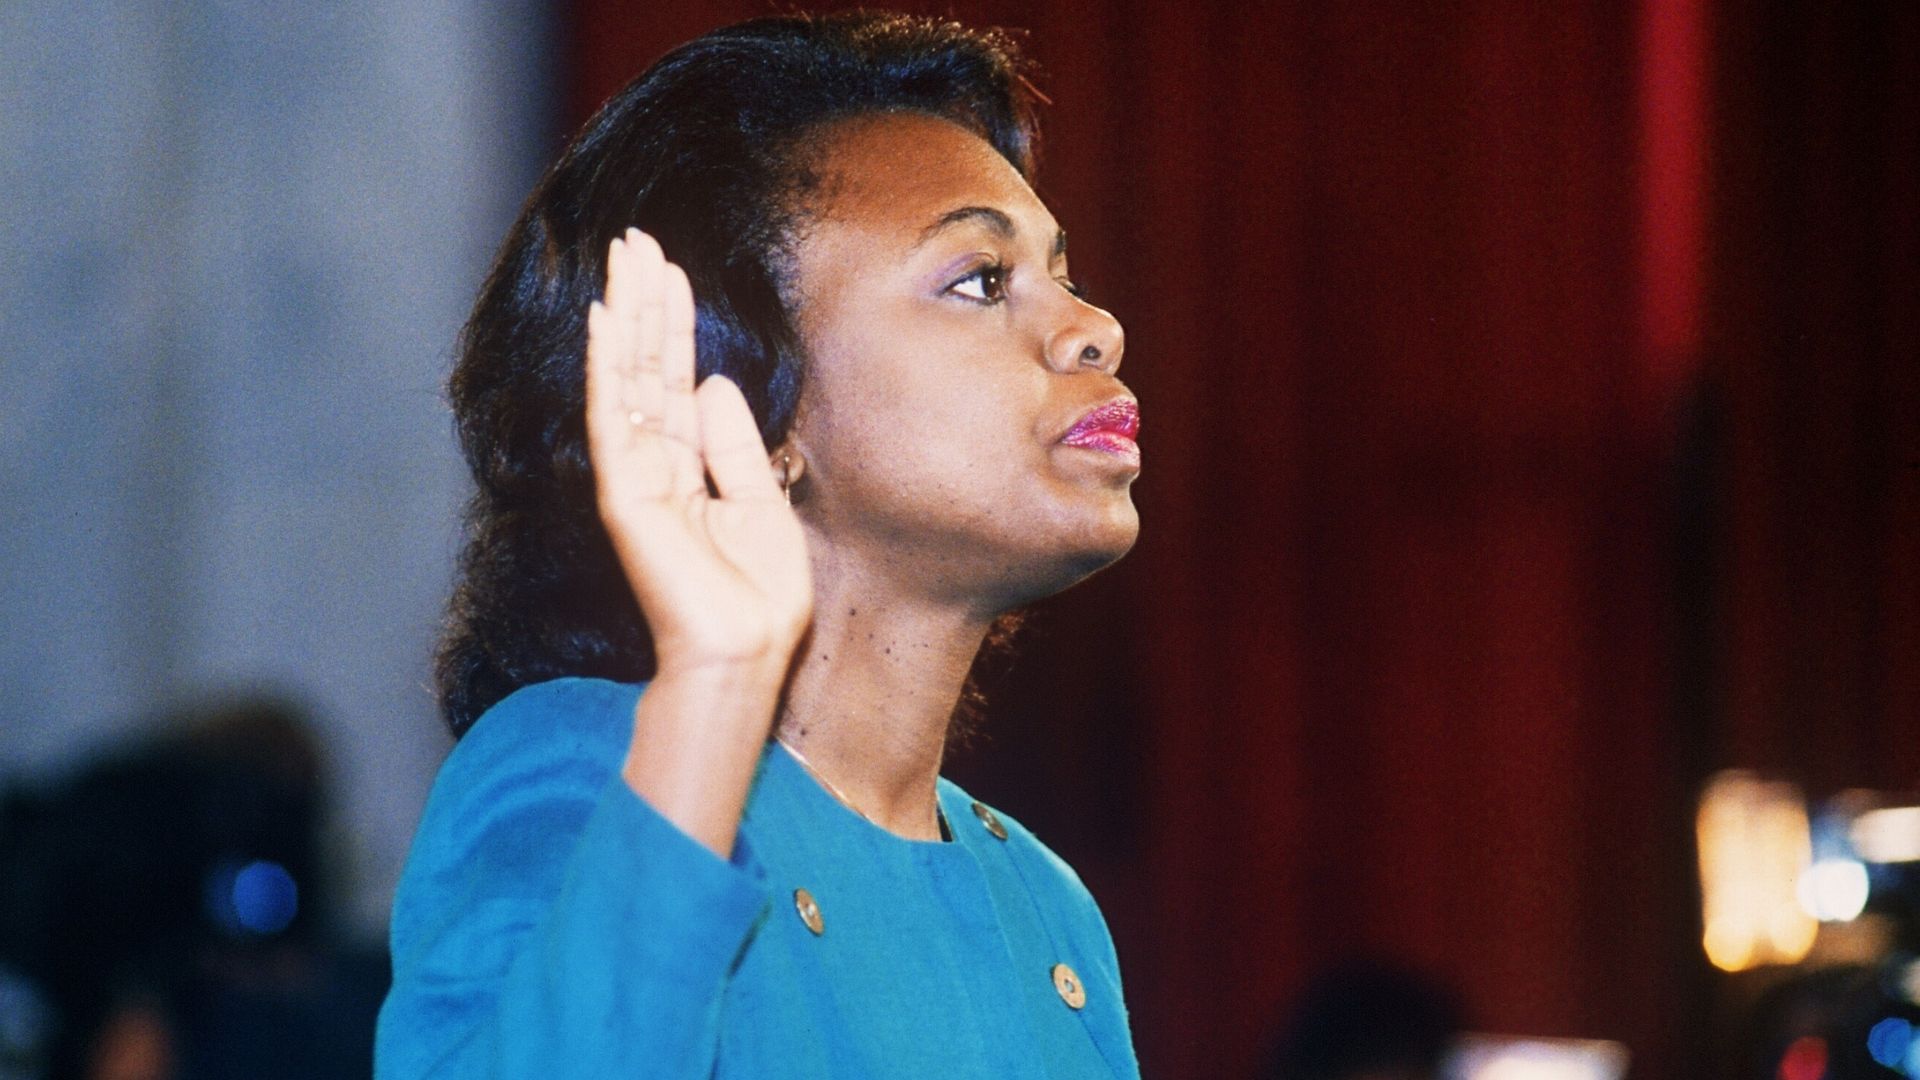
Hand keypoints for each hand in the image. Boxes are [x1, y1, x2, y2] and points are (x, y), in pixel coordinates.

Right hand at [585, 229, 812, 673]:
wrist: (746, 652)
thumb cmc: (758, 595)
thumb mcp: (762, 499)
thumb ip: (734, 442)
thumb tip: (711, 382)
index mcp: (688, 468)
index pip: (674, 378)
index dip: (674, 322)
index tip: (670, 266)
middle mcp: (654, 465)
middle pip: (645, 366)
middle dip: (644, 301)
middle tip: (636, 238)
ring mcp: (635, 477)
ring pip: (626, 377)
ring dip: (625, 314)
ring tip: (623, 256)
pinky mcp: (625, 494)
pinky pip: (613, 416)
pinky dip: (606, 365)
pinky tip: (602, 317)